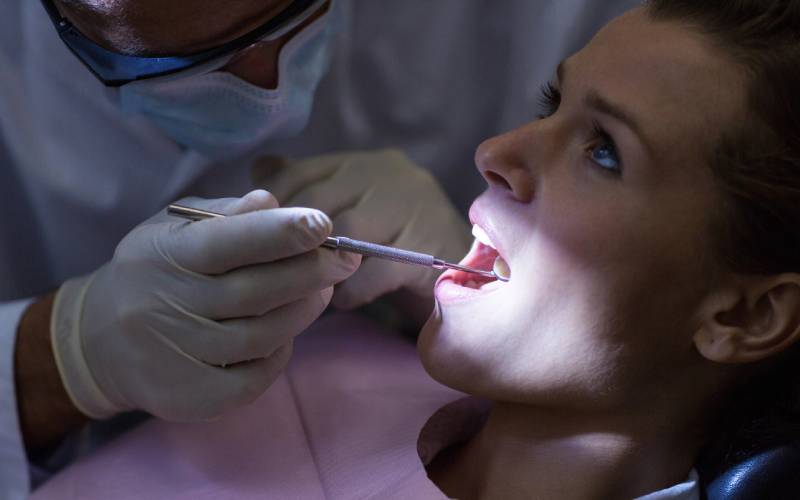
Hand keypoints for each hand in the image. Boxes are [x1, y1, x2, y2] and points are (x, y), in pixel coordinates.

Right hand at [51, 190, 359, 420]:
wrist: (100, 340)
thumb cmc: (155, 270)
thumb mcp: (174, 228)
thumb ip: (226, 215)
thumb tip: (271, 202)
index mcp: (168, 255)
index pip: (228, 243)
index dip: (280, 234)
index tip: (324, 223)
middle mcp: (169, 306)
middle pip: (256, 292)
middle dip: (311, 272)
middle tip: (346, 257)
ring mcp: (179, 356)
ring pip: (261, 336)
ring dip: (303, 310)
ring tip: (323, 289)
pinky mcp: (192, 396)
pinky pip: (254, 377)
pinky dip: (280, 352)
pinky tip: (285, 331)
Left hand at [252, 150, 470, 309]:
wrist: (467, 272)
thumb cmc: (395, 243)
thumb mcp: (352, 209)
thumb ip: (309, 188)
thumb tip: (260, 169)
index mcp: (365, 163)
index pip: (301, 174)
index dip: (270, 209)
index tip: (248, 241)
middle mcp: (391, 174)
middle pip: (321, 205)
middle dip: (291, 244)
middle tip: (266, 274)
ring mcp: (416, 205)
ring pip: (349, 235)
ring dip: (319, 268)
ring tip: (302, 290)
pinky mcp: (432, 243)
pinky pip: (377, 270)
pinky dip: (352, 291)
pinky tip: (341, 302)